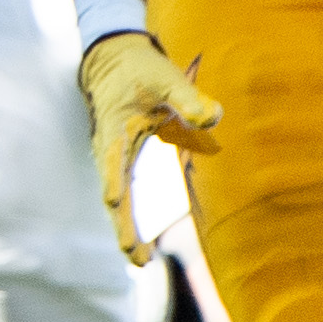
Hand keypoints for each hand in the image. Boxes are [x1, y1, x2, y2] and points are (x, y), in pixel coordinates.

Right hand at [78, 31, 222, 265]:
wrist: (113, 62)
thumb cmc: (141, 70)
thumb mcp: (166, 78)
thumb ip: (188, 97)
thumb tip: (214, 117)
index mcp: (116, 127)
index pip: (113, 157)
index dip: (114, 178)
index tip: (114, 200)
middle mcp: (108, 147)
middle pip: (111, 191)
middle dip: (122, 224)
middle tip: (135, 256)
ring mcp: (110, 157)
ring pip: (114, 198)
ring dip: (124, 227)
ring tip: (139, 260)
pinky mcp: (117, 161)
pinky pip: (120, 194)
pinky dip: (126, 218)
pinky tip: (136, 241)